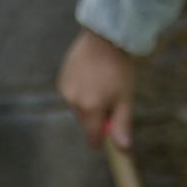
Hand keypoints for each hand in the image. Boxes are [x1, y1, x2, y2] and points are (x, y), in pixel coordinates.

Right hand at [58, 28, 137, 152]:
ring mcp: (65, 90)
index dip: (104, 137)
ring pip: (78, 109)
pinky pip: (72, 95)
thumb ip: (122, 125)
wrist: (104, 36)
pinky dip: (80, 91)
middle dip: (97, 117)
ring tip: (100, 82)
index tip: (112, 127)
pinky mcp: (61, 79)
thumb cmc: (119, 67)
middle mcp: (73, 101)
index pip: (92, 139)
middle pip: (85, 123)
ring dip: (88, 103)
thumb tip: (123, 149)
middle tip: (111, 96)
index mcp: (89, 109)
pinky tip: (90, 76)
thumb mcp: (125, 98)